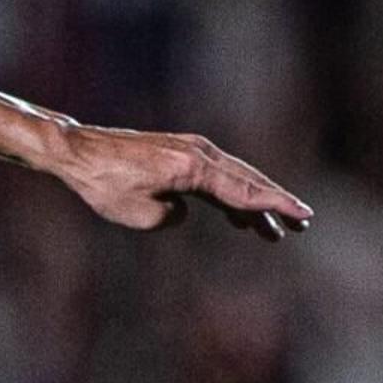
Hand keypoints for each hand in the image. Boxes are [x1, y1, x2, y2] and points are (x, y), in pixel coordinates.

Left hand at [49, 123, 314, 239]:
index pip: (244, 191)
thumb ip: (171, 217)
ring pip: (235, 179)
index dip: (276, 206)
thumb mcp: (139, 214)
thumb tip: (185, 208)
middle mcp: (200, 153)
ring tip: (275, 232)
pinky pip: (217, 177)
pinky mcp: (181, 153)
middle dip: (276, 205)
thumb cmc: (104, 183)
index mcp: (193, 167)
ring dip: (255, 204)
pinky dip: (231, 196)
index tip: (303, 216)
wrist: (79, 151)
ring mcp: (192, 150)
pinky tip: (239, 218)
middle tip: (303, 224)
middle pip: (248, 182)